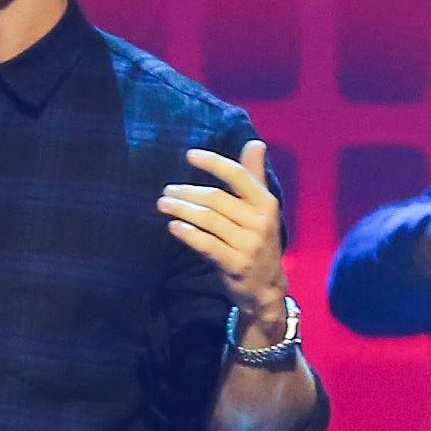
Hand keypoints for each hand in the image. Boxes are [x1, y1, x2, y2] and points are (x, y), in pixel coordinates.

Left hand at [161, 139, 288, 332]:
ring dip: (181, 210)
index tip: (189, 155)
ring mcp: (249, 245)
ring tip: (163, 204)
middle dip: (187, 192)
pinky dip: (187, 233)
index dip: (213, 163)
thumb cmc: (258, 242)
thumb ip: (255, 177)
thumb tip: (255, 143)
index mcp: (267, 204)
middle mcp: (260, 222)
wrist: (266, 287)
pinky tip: (173, 226)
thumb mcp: (262, 210)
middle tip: (167, 190)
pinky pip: (206, 244)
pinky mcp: (235, 264)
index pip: (238, 176)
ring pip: (208, 220)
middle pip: (216, 199)